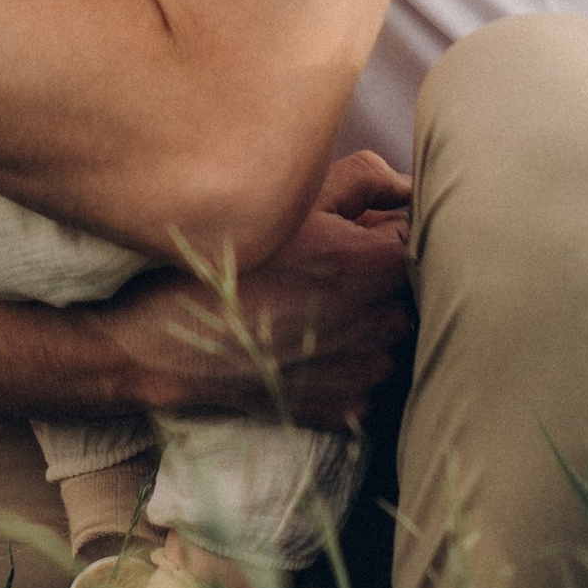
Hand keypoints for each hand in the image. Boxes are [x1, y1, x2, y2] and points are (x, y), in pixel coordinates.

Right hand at [96, 151, 414, 428]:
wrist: (169, 342)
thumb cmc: (227, 263)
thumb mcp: (293, 203)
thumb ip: (365, 181)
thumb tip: (408, 187)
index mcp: (377, 264)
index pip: (419, 238)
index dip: (389, 232)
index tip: (359, 232)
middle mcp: (382, 322)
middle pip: (409, 292)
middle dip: (382, 278)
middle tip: (331, 270)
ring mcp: (365, 370)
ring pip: (392, 339)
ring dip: (369, 324)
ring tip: (315, 310)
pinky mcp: (345, 406)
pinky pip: (368, 381)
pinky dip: (348, 366)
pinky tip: (307, 348)